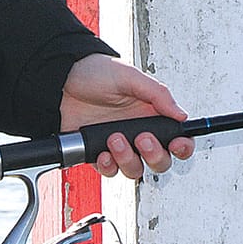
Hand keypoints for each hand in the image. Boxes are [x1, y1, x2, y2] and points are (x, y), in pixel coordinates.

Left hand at [60, 54, 194, 179]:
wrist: (60, 79)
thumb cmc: (94, 72)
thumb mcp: (129, 76)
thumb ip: (158, 94)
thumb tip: (181, 114)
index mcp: (150, 114)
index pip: (175, 138)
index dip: (181, 146)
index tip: (177, 144)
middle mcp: (137, 132)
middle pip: (159, 161)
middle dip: (155, 155)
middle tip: (142, 138)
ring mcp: (118, 145)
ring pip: (135, 169)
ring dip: (128, 159)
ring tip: (114, 139)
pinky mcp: (97, 152)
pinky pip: (109, 171)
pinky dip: (108, 166)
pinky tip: (102, 152)